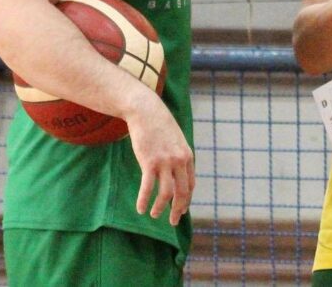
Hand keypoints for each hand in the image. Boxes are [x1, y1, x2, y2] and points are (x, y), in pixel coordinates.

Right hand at [125, 95, 195, 225]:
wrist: (146, 111)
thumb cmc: (159, 126)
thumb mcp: (175, 140)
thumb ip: (179, 156)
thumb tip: (177, 172)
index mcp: (187, 157)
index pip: (190, 185)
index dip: (186, 200)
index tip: (181, 210)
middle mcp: (179, 161)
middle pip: (182, 193)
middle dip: (177, 210)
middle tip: (172, 221)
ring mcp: (165, 162)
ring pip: (166, 193)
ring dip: (160, 208)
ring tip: (154, 215)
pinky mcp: (149, 162)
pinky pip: (148, 187)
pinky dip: (144, 200)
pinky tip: (141, 209)